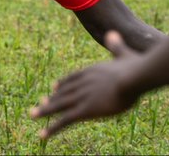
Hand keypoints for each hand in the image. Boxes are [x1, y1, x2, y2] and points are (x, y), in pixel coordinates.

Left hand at [30, 31, 144, 139]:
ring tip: (33, 115)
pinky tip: (42, 135)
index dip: (63, 84)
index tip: (54, 87)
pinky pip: (64, 121)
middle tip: (40, 102)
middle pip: (63, 91)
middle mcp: (82, 83)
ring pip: (59, 105)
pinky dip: (51, 128)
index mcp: (91, 71)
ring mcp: (82, 96)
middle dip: (52, 98)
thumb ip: (116, 46)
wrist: (134, 77)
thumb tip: (113, 33)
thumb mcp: (124, 54)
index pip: (72, 78)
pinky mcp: (84, 110)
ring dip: (45, 111)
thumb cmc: (135, 68)